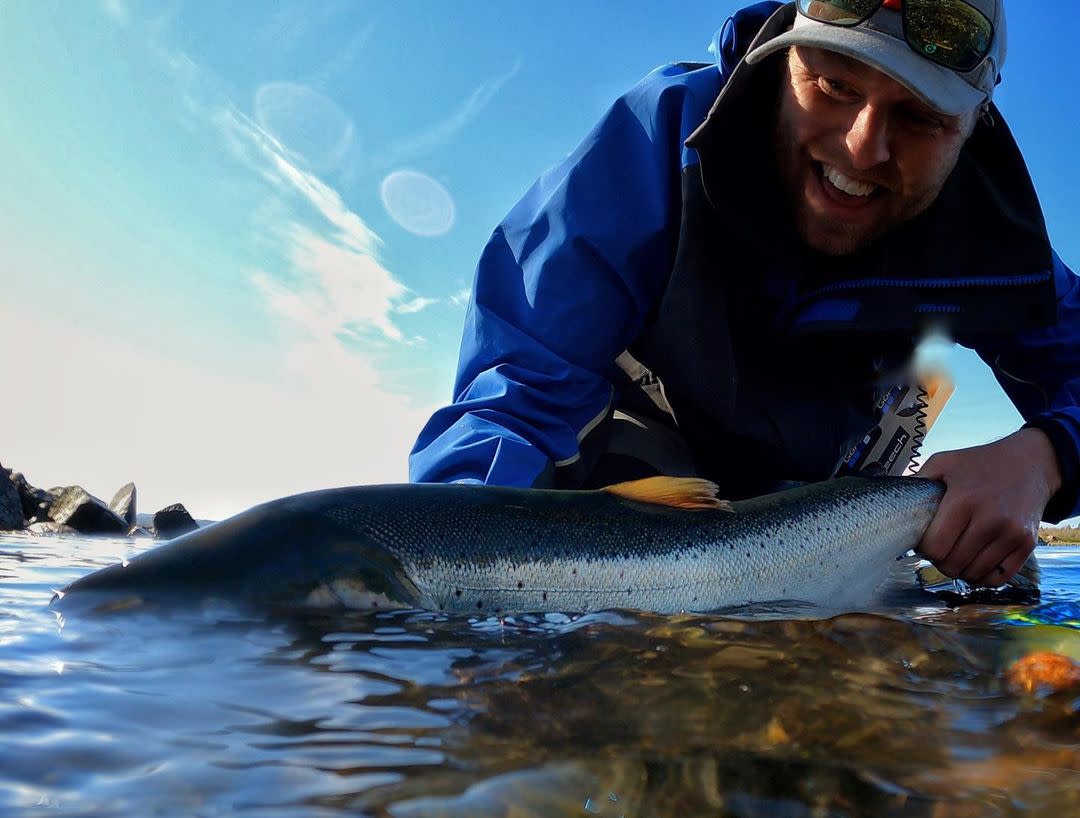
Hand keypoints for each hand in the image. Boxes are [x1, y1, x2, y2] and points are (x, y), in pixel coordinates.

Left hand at [916, 429, 1060, 586]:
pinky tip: (975, 563)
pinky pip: (998, 578)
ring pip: (974, 574)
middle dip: (939, 561)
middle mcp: (990, 519)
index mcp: (964, 500)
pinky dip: (982, 577)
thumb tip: (893, 502)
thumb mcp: (944, 462)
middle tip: (940, 549)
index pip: (935, 547)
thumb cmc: (980, 463)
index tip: (925, 541)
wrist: (1030, 463)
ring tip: (957, 554)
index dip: (924, 549)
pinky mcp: (1027, 544)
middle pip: (952, 564)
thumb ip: (918, 480)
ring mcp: (1011, 534)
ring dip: (960, 570)